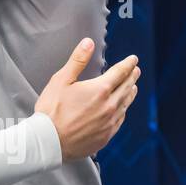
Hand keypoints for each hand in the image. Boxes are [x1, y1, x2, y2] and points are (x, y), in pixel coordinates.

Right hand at [34, 38, 139, 161]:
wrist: (49, 141)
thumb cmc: (51, 110)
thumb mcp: (61, 80)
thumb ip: (77, 61)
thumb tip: (88, 43)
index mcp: (99, 90)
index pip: (120, 72)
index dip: (127, 64)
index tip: (133, 59)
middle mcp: (109, 106)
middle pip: (126, 87)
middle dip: (132, 77)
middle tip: (136, 70)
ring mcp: (109, 122)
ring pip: (126, 104)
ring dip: (131, 93)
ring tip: (133, 87)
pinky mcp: (106, 135)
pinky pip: (120, 120)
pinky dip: (124, 110)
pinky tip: (122, 109)